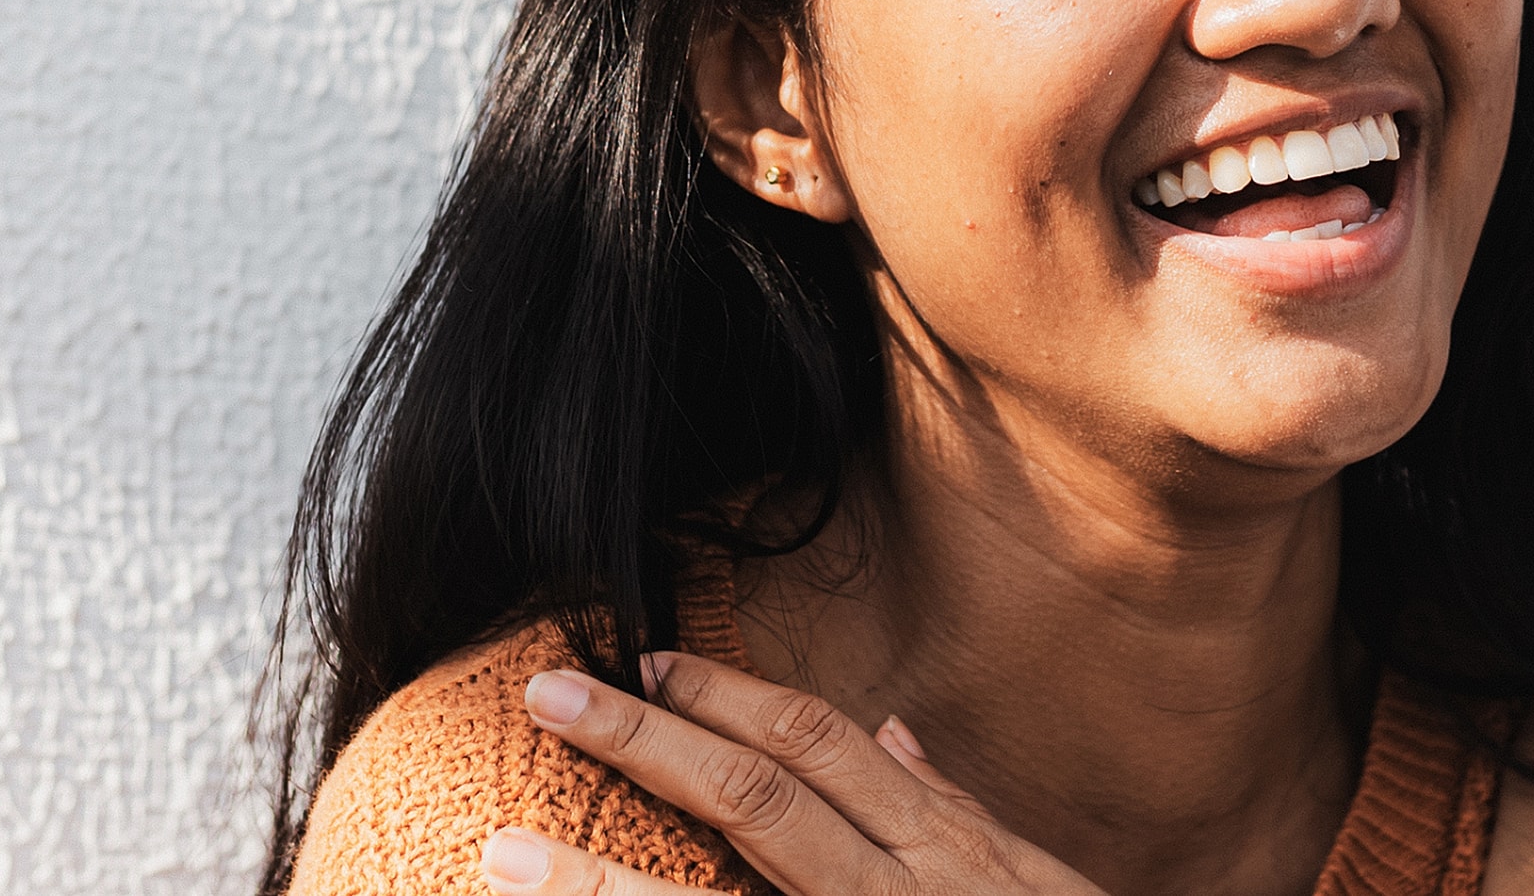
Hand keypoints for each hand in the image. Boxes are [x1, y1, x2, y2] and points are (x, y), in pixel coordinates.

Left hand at [476, 652, 1108, 895]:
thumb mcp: (1034, 878)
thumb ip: (953, 808)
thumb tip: (891, 735)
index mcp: (941, 848)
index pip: (816, 745)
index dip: (727, 697)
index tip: (651, 661)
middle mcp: (895, 893)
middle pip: (754, 798)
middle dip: (647, 740)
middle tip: (550, 692)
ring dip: (596, 889)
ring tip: (499, 854)